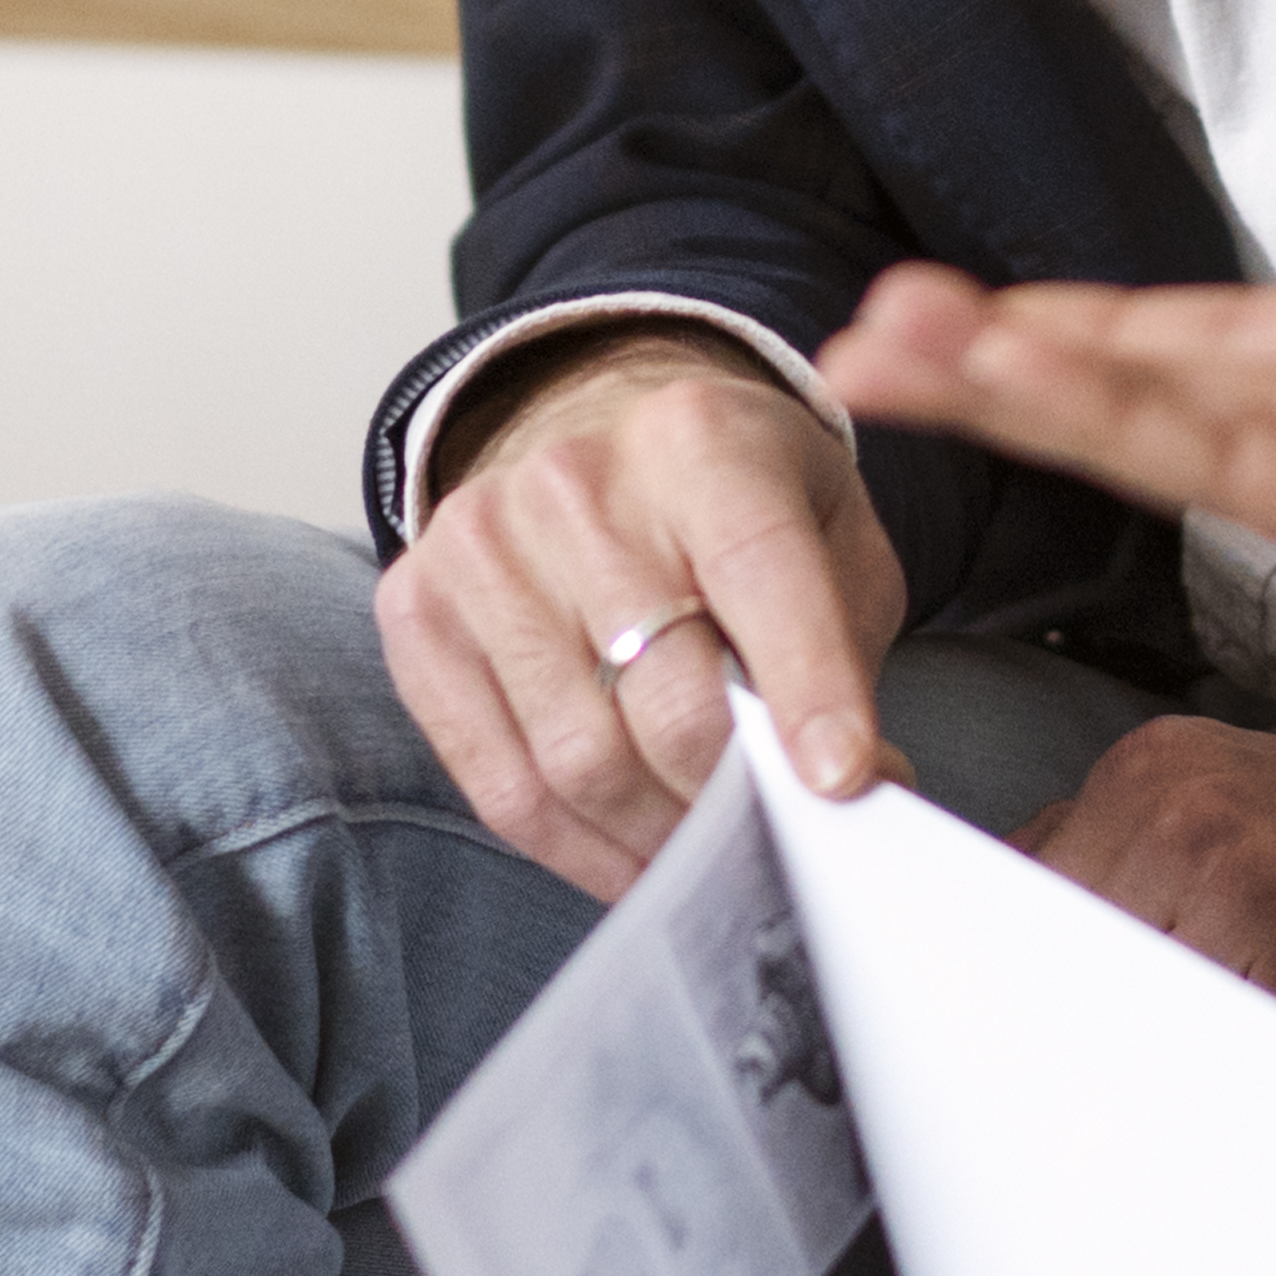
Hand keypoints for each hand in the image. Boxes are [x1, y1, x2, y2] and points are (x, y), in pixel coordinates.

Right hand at [379, 331, 909, 897]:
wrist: (585, 424)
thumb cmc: (724, 497)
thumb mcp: (821, 526)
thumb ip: (842, 642)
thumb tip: (859, 782)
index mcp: (700, 438)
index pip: (762, 574)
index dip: (810, 688)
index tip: (843, 782)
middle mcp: (576, 480)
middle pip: (667, 699)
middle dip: (735, 797)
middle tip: (776, 838)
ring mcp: (481, 543)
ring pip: (578, 762)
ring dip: (657, 837)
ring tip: (707, 850)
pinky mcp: (416, 608)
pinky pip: (499, 784)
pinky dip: (577, 848)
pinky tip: (628, 851)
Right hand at [830, 83, 1275, 727]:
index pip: (1215, 333)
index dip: (1090, 319)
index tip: (970, 299)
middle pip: (1155, 388)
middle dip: (1009, 364)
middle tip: (865, 338)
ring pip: (1165, 429)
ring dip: (1026, 390)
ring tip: (892, 351)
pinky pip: (1238, 462)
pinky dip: (1123, 421)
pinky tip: (1024, 382)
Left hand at [1017, 718, 1275, 1123]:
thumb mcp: (1251, 830)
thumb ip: (1130, 876)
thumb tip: (1004, 973)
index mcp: (1159, 771)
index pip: (1011, 897)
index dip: (1012, 990)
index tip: (1018, 1050)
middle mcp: (1188, 811)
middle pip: (1045, 966)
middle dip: (1062, 1047)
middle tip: (1097, 1108)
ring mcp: (1251, 889)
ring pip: (1117, 1031)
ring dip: (1132, 1094)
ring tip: (1185, 1114)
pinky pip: (1214, 1081)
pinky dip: (1219, 1120)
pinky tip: (1258, 1119)